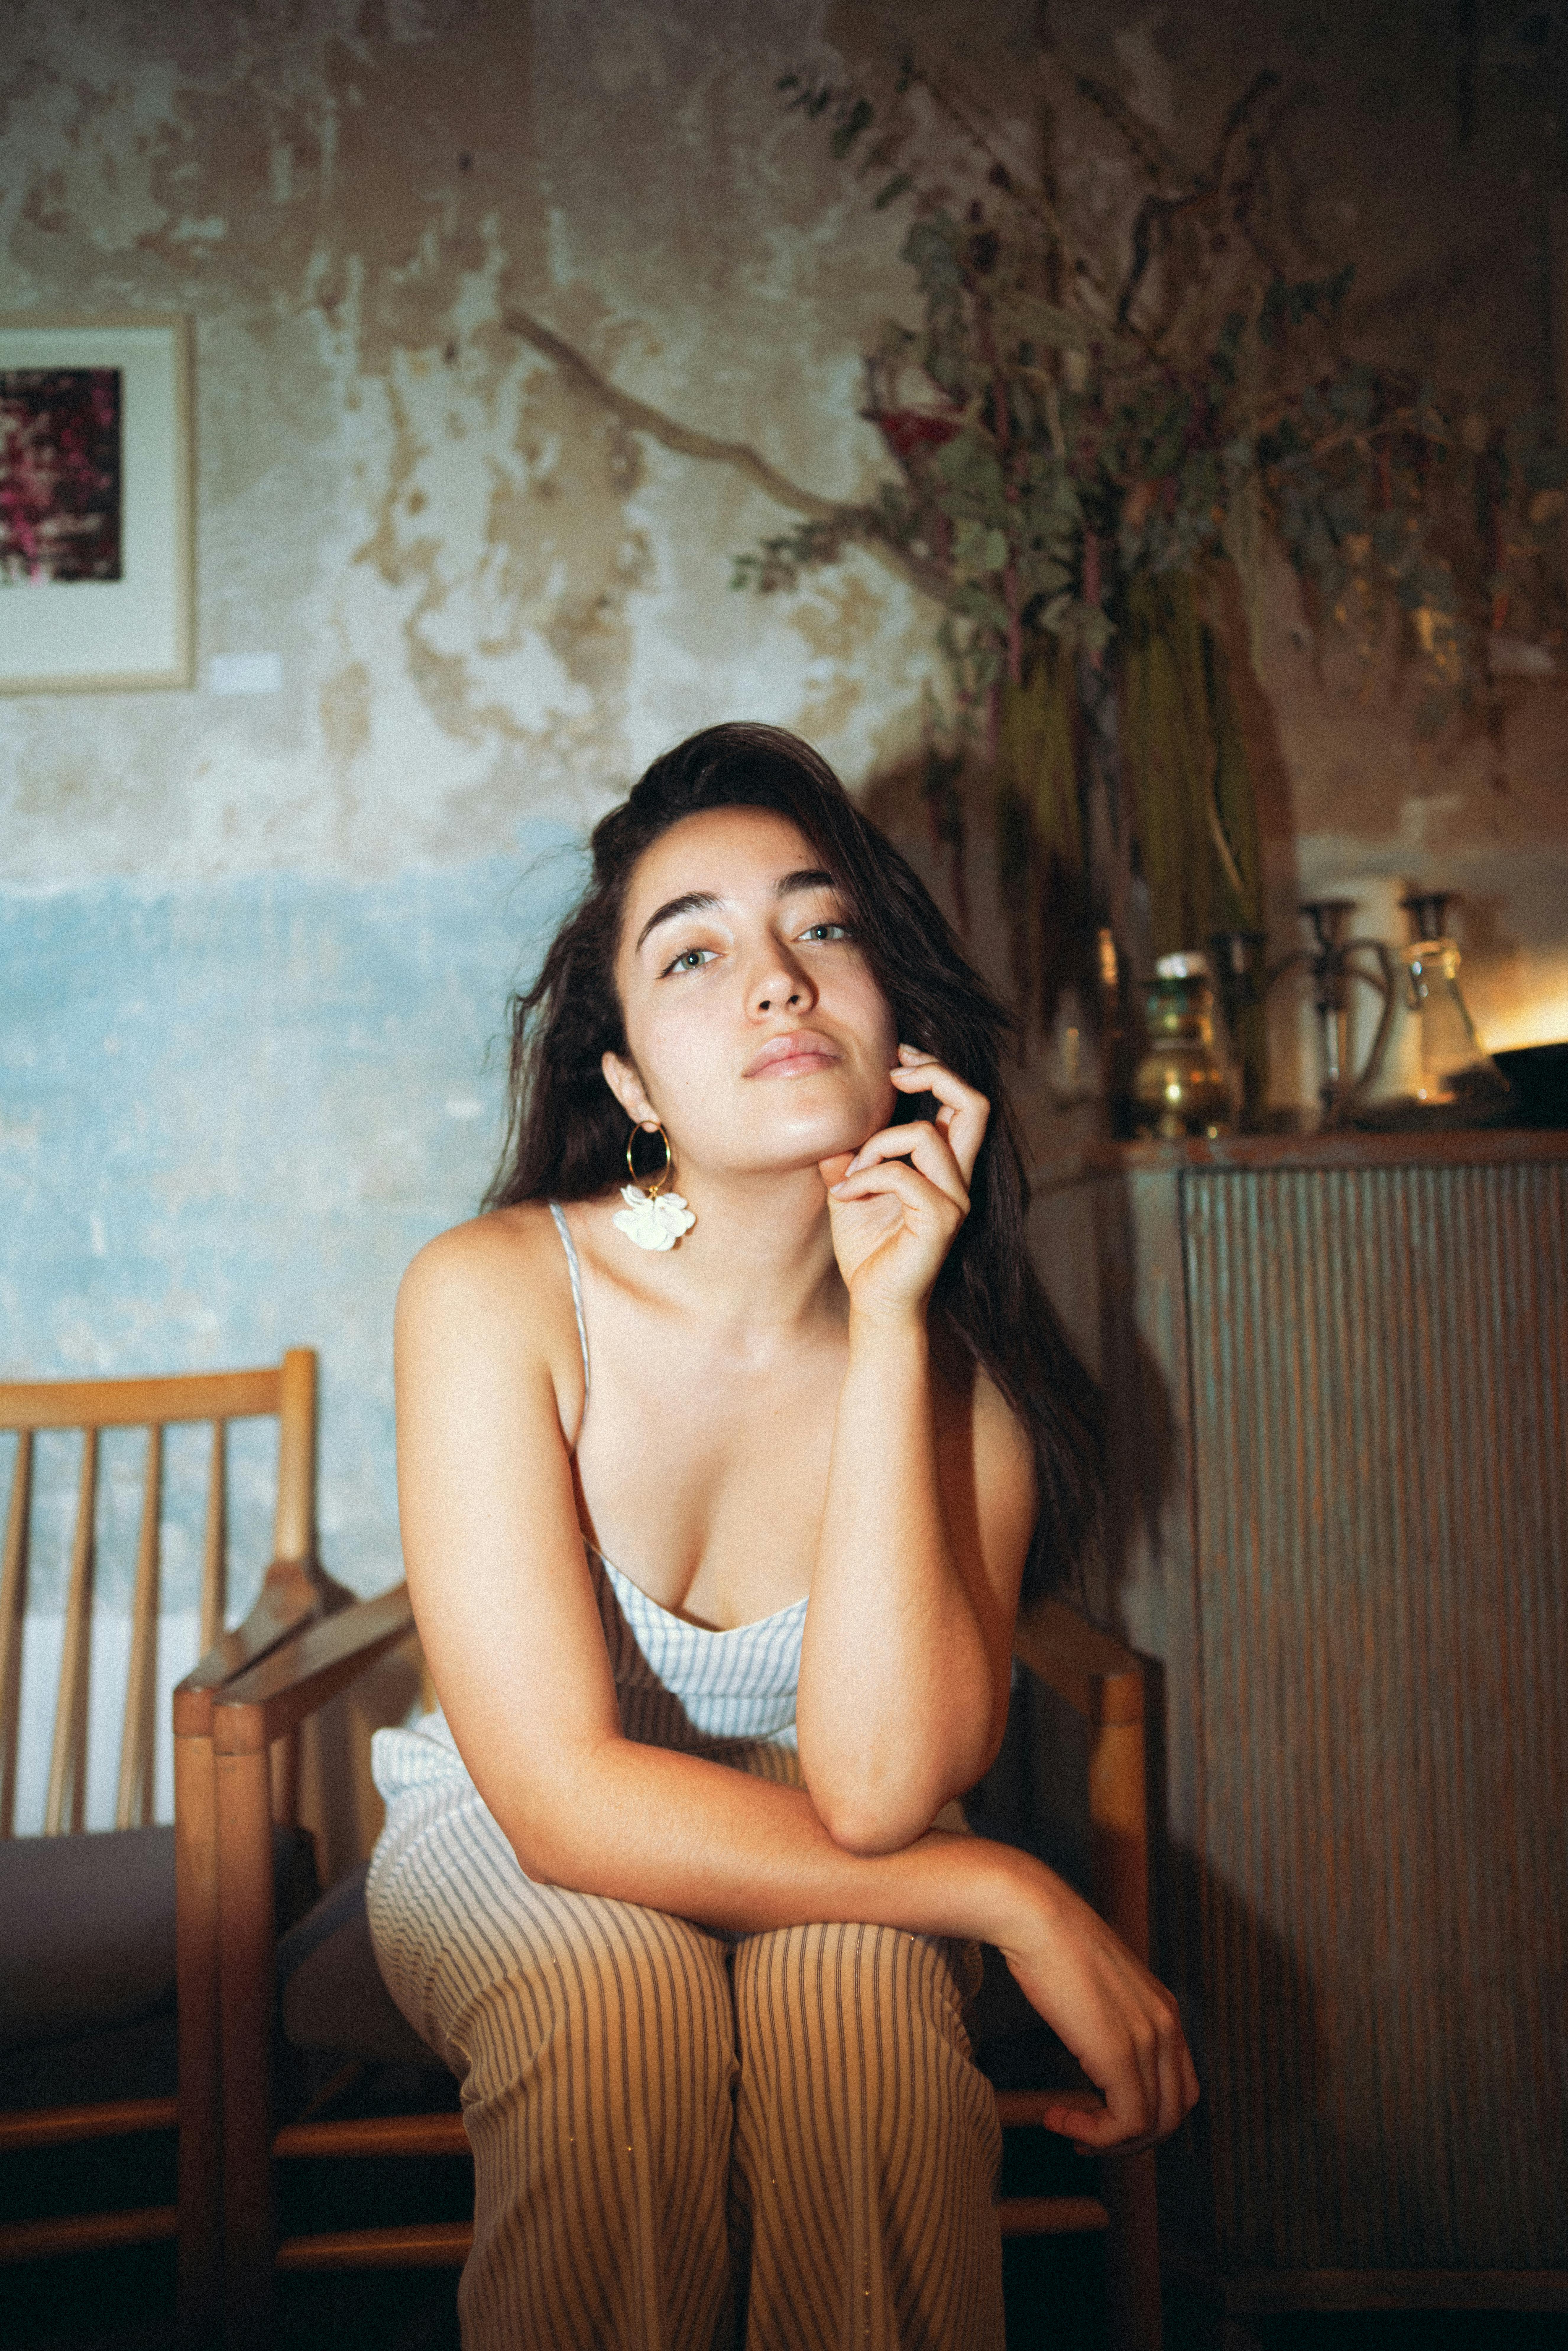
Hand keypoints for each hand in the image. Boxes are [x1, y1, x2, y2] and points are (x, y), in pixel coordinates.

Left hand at [818, 1047, 990, 1319]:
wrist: (873, 1302)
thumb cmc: (866, 1247)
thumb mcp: (851, 1184)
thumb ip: (851, 1150)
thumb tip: (833, 1119)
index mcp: (945, 1165)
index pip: (962, 1102)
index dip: (935, 1068)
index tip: (897, 1058)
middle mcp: (959, 1177)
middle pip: (975, 1103)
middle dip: (935, 1073)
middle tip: (893, 1072)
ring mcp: (955, 1199)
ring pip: (926, 1135)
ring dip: (876, 1144)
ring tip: (848, 1172)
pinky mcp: (942, 1220)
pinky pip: (903, 1175)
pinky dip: (866, 1176)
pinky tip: (842, 1195)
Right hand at [997, 1863, 1198, 2155]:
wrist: (1035, 1915)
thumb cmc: (1053, 1945)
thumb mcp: (1098, 1988)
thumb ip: (1112, 2021)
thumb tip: (1096, 2056)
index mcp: (1164, 2010)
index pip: (1180, 2088)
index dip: (1145, 2116)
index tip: (1100, 2117)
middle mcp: (1166, 2025)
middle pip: (1174, 2113)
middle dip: (1131, 2138)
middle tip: (1087, 2135)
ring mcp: (1147, 2039)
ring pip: (1153, 2125)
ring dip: (1110, 2141)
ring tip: (1070, 2128)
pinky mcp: (1119, 2053)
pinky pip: (1125, 2122)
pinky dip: (1095, 2134)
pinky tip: (1059, 2118)